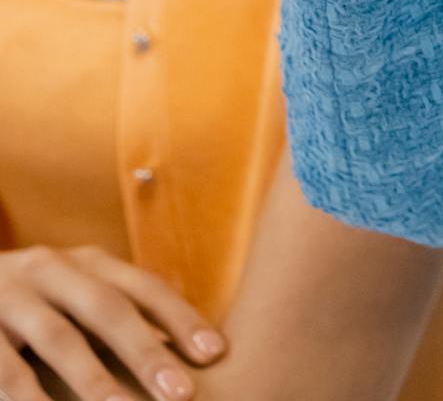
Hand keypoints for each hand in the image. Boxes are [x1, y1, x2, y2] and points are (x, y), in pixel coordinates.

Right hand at [0, 246, 224, 400]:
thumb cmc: (33, 303)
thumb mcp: (74, 296)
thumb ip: (119, 317)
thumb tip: (194, 349)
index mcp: (86, 262)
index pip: (142, 287)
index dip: (180, 317)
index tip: (216, 353)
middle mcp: (51, 270)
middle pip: (107, 309)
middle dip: (146, 352)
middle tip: (181, 394)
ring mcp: (10, 295)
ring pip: (59, 339)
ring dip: (94, 380)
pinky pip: (7, 371)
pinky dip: (31, 399)